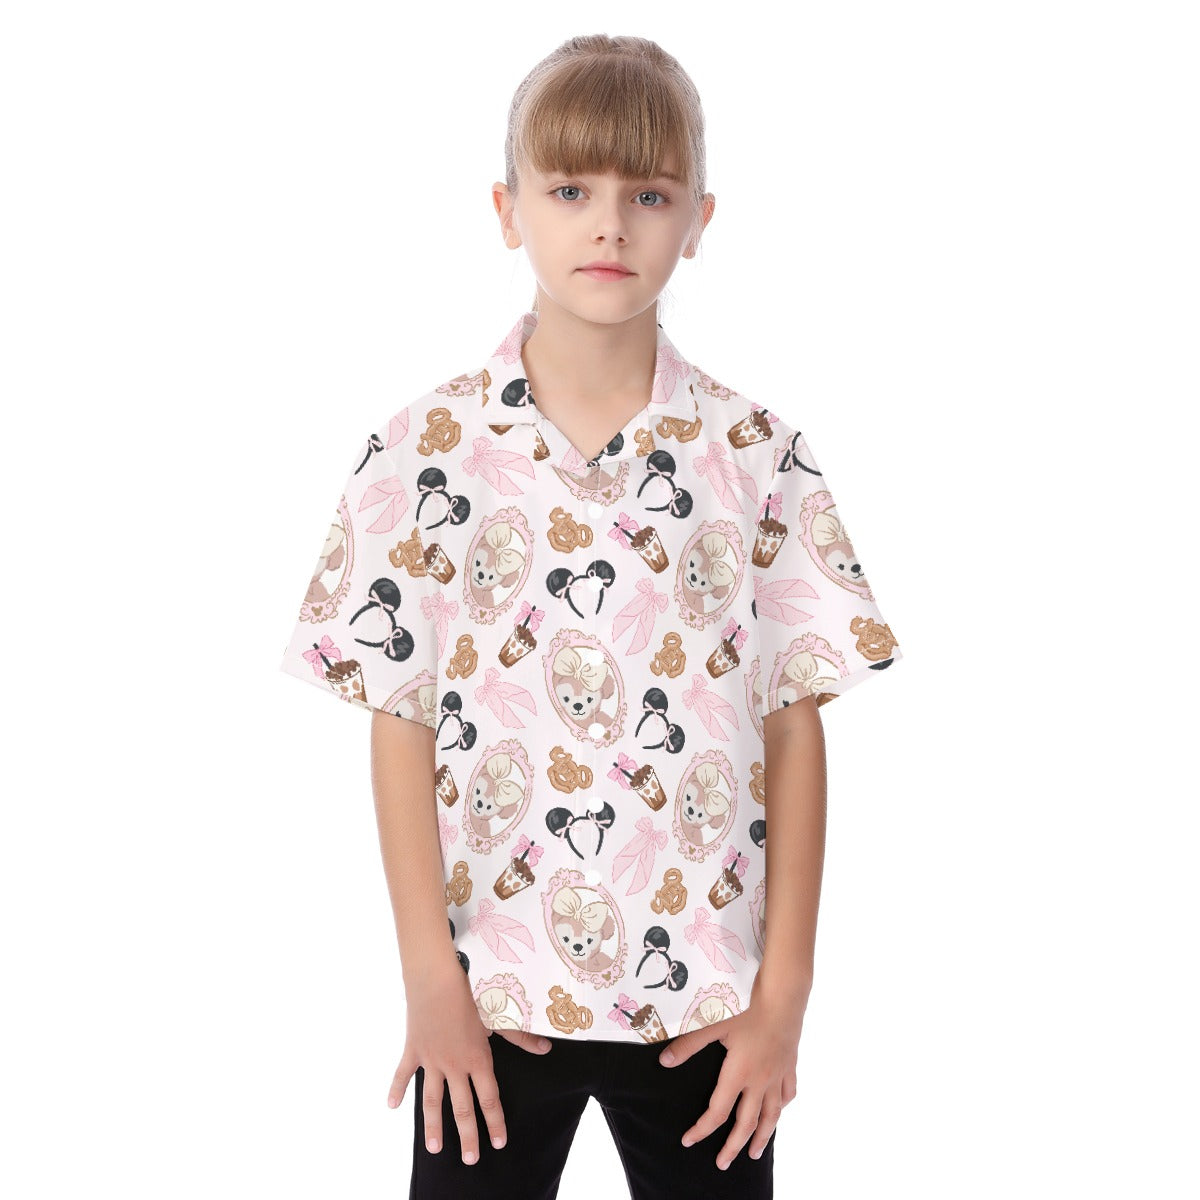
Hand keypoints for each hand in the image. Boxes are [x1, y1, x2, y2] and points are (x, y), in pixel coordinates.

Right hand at [386, 959, 552, 1163]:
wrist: (437, 980)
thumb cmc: (471, 993)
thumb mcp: (500, 1015)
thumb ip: (521, 1036)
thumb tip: (545, 1048)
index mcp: (478, 1059)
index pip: (490, 1099)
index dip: (495, 1122)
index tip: (498, 1143)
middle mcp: (455, 1066)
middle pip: (462, 1108)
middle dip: (467, 1135)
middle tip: (470, 1159)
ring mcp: (432, 1060)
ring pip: (432, 1100)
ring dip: (433, 1125)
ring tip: (434, 1148)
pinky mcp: (414, 1050)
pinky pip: (403, 1074)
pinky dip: (396, 1089)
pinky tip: (391, 1106)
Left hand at [659, 983, 803, 1169]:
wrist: (783, 1002)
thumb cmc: (747, 1013)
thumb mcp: (714, 1026)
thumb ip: (688, 1045)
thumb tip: (664, 1061)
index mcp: (738, 1074)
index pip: (717, 1112)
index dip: (702, 1129)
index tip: (689, 1141)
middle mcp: (759, 1082)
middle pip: (746, 1124)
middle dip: (732, 1147)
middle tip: (723, 1164)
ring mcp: (777, 1078)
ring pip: (771, 1117)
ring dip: (762, 1138)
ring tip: (753, 1154)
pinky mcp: (789, 1069)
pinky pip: (787, 1095)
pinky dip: (781, 1108)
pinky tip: (777, 1113)